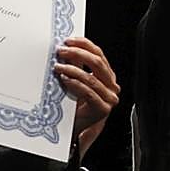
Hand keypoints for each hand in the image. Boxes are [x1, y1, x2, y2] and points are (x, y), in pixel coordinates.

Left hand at [55, 37, 120, 158]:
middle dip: (78, 54)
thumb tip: (65, 48)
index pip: (99, 55)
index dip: (84, 45)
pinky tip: (64, 79)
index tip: (68, 41)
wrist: (74, 130)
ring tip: (58, 66)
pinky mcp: (103, 108)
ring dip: (73, 69)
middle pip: (98, 63)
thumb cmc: (74, 106)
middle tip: (61, 51)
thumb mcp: (75, 81)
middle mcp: (111, 86)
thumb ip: (75, 66)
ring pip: (92, 77)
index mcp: (107, 76)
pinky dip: (75, 84)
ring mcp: (109, 97)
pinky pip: (88, 92)